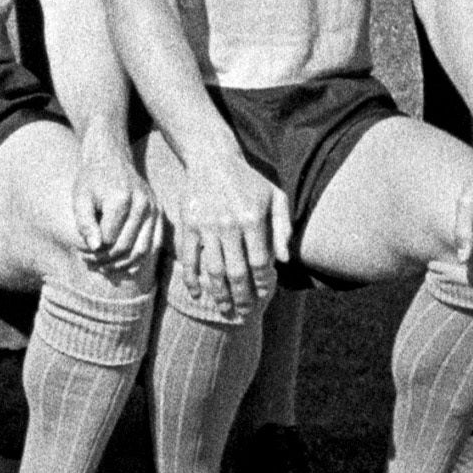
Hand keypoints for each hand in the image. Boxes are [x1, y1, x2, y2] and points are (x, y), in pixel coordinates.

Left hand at [70, 126, 162, 281]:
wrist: (112, 159)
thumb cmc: (91, 180)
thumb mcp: (80, 198)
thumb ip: (84, 222)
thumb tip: (95, 248)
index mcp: (121, 198)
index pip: (108, 239)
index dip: (93, 250)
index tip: (80, 251)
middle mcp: (143, 204)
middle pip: (125, 247)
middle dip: (106, 260)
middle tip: (89, 263)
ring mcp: (155, 210)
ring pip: (142, 251)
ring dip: (122, 265)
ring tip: (103, 267)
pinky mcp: (160, 215)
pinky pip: (153, 245)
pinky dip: (138, 260)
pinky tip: (122, 266)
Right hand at [163, 141, 287, 322]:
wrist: (211, 159)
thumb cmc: (248, 180)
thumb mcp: (275, 197)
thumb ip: (283, 228)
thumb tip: (284, 261)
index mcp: (252, 219)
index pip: (259, 263)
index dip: (263, 283)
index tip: (264, 295)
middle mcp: (228, 225)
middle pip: (236, 272)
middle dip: (242, 297)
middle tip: (245, 313)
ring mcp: (205, 226)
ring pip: (212, 270)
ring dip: (220, 294)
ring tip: (225, 309)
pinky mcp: (188, 226)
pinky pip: (188, 258)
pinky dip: (192, 279)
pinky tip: (198, 294)